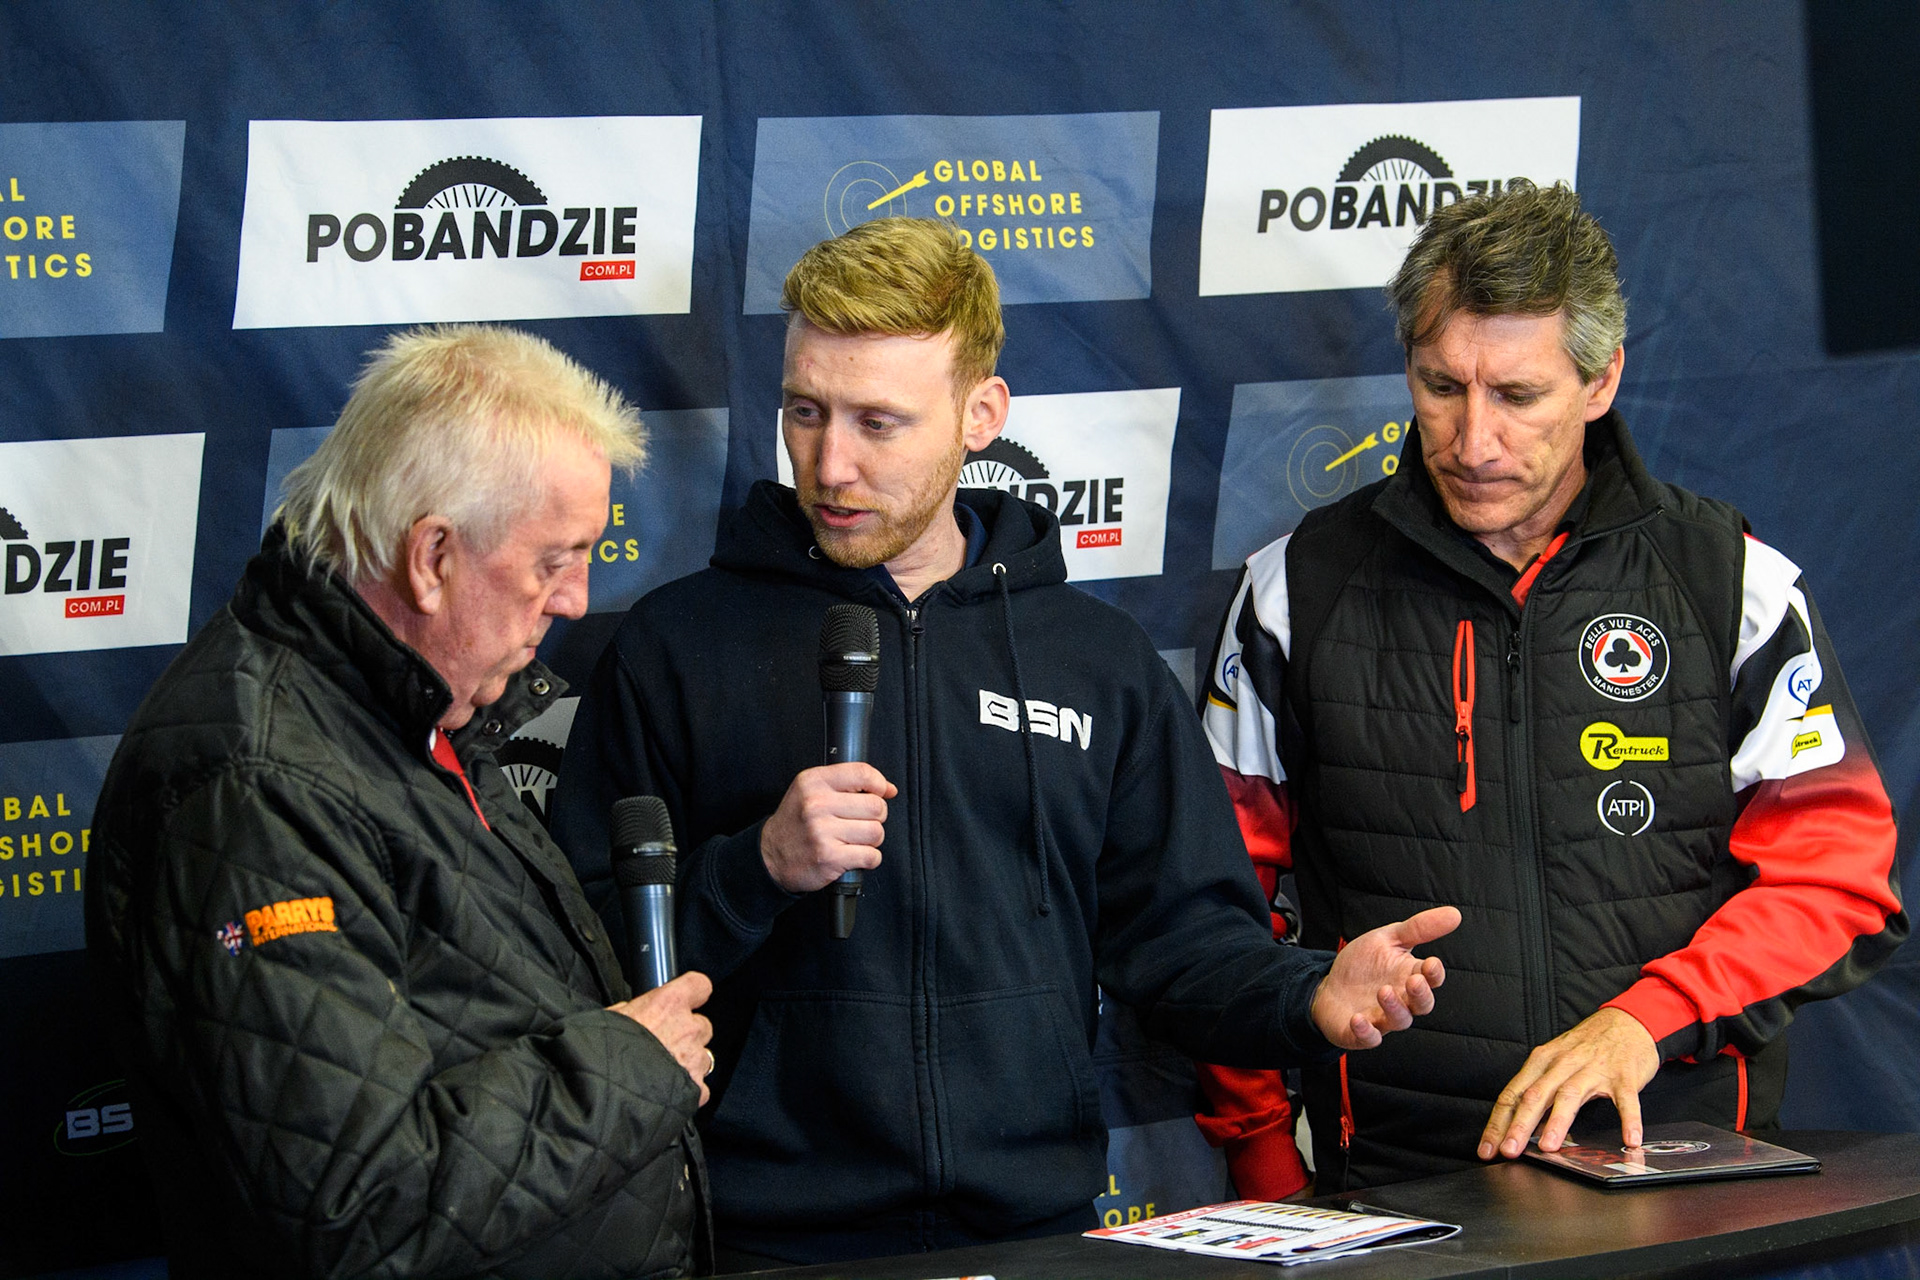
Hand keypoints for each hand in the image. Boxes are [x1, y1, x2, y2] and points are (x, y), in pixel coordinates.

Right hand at [611, 971, 714, 1106]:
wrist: (603, 1091)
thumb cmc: (602, 1053)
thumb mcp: (612, 1018)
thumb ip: (633, 1012)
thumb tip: (636, 1013)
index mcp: (668, 1004)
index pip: (699, 985)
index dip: (693, 993)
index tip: (689, 999)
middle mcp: (688, 1028)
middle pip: (702, 1026)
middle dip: (688, 1036)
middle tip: (663, 1047)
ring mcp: (694, 1060)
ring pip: (703, 1059)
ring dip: (689, 1065)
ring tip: (661, 1075)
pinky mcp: (696, 1089)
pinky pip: (700, 1088)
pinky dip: (688, 1092)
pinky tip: (667, 1095)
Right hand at [760, 763, 896, 892]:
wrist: (771, 856)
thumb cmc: (797, 822)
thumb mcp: (812, 790)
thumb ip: (848, 783)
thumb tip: (889, 788)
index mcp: (814, 782)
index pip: (862, 773)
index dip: (879, 784)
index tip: (881, 792)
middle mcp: (816, 804)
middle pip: (876, 806)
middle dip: (876, 817)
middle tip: (860, 822)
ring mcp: (822, 832)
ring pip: (876, 832)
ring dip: (872, 840)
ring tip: (854, 839)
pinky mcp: (829, 857)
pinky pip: (871, 856)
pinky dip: (868, 858)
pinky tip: (853, 854)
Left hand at [1310, 906, 1459, 1048]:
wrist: (1330, 986)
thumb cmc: (1365, 965)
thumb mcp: (1389, 939)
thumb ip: (1419, 928)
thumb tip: (1455, 913)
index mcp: (1410, 976)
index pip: (1431, 979)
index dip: (1434, 974)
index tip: (1431, 963)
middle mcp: (1401, 1001)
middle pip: (1421, 1005)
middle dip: (1420, 994)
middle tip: (1414, 980)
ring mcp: (1382, 1018)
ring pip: (1398, 1021)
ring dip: (1393, 1007)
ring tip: (1384, 991)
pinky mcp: (1361, 1032)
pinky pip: (1369, 1038)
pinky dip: (1366, 1031)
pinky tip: (1358, 1019)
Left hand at [1478, 1006, 1658, 1160]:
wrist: (1626, 1020)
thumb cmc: (1587, 1046)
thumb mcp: (1555, 1060)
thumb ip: (1538, 1088)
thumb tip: (1519, 1126)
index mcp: (1542, 1061)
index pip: (1513, 1094)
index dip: (1498, 1122)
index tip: (1487, 1148)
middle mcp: (1563, 1064)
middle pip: (1535, 1095)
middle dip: (1520, 1125)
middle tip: (1509, 1150)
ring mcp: (1594, 1069)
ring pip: (1570, 1095)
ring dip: (1557, 1121)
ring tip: (1548, 1147)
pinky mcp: (1624, 1075)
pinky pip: (1626, 1100)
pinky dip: (1628, 1119)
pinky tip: (1628, 1140)